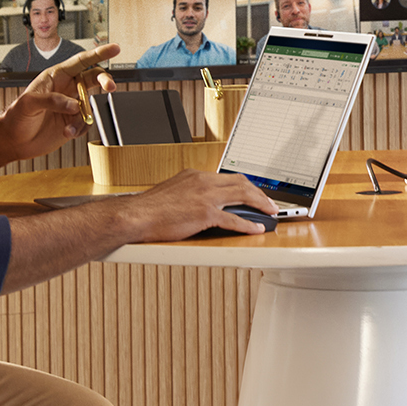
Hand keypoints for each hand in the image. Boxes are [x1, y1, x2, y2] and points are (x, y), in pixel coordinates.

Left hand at [1, 43, 121, 158]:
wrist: (14, 141)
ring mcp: (71, 106)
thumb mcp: (28, 103)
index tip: (115, 48)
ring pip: (91, 105)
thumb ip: (51, 100)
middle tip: (110, 87)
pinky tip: (66, 132)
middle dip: (104, 81)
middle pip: (93, 78)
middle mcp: (66, 89)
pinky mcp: (73, 122)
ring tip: (67, 128)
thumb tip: (73, 105)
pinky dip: (79, 129)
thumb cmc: (16, 117)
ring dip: (83, 117)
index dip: (99, 53)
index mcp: (56, 76)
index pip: (81, 61)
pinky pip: (86, 123)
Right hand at [127, 169, 278, 239]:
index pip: (228, 177)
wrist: (136, 215)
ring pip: (242, 196)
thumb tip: (200, 203)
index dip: (246, 185)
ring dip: (260, 205)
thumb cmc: (149, 209)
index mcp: (195, 176)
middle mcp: (203, 182)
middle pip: (241, 183)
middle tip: (270, 204)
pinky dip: (248, 224)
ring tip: (270, 213)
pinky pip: (233, 219)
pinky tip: (255, 229)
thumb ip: (190, 194)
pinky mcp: (204, 213)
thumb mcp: (173, 193)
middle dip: (259, 193)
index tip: (254, 193)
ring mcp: (205, 197)